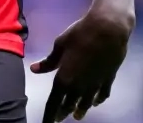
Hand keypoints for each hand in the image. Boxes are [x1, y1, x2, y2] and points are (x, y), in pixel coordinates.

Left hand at [32, 0, 134, 121]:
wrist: (108, 28)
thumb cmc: (80, 33)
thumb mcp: (60, 45)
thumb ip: (49, 61)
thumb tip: (34, 69)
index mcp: (64, 78)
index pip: (54, 102)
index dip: (49, 115)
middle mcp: (79, 86)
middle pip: (69, 104)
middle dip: (63, 112)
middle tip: (58, 118)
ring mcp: (95, 84)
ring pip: (86, 103)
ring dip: (80, 110)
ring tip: (76, 115)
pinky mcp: (108, 78)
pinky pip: (102, 95)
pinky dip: (97, 100)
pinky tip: (96, 102)